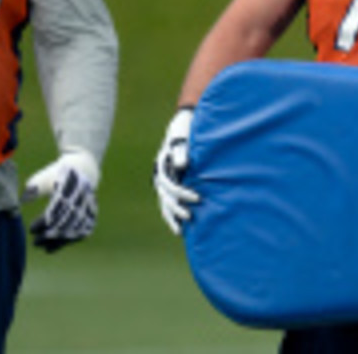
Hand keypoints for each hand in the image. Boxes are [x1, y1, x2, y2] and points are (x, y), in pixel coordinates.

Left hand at [22, 148, 99, 252]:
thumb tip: (23, 201)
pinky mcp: (92, 213)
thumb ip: (33, 188)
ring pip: (75, 229)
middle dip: (50, 235)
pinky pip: (83, 230)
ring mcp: (89, 206)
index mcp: (69, 187)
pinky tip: (59, 246)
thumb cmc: (58, 174)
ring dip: (60, 241)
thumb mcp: (44, 177)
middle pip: (66, 222)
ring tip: (46, 249)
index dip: (43, 222)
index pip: (56, 210)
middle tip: (36, 243)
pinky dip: (71, 240)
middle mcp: (81, 198)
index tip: (31, 229)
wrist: (84, 169)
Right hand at [153, 106, 199, 234]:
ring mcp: (163, 182)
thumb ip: (182, 152)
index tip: (197, 198)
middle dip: (176, 208)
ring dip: (172, 216)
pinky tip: (179, 228)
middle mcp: (160, 175)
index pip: (170, 185)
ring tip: (180, 230)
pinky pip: (167, 203)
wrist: (181, 127)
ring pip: (164, 203)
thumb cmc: (184, 132)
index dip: (182, 193)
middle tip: (190, 216)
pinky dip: (171, 215)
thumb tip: (182, 166)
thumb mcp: (183, 137)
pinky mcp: (168, 186)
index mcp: (162, 165)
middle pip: (165, 197)